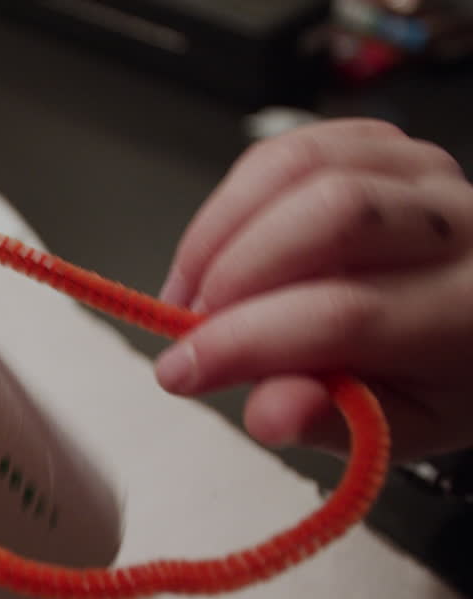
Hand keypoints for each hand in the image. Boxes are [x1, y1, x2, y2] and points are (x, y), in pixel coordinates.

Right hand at [156, 119, 472, 459]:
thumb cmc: (441, 371)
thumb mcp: (401, 426)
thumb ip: (332, 422)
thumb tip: (267, 413)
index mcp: (468, 310)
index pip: (344, 313)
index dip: (245, 341)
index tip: (181, 370)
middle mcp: (459, 224)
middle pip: (330, 214)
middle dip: (232, 272)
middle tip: (189, 326)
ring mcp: (421, 170)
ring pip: (299, 166)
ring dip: (218, 230)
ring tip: (191, 290)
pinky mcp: (381, 144)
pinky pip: (289, 148)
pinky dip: (233, 197)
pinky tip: (215, 248)